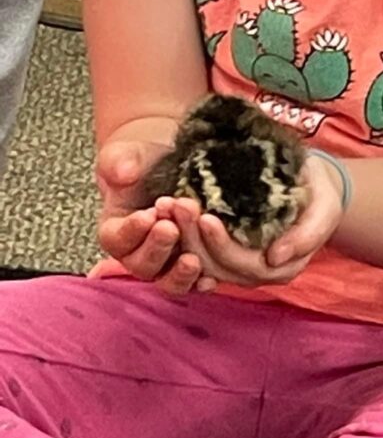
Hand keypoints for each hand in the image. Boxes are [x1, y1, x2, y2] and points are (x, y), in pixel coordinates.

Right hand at [95, 139, 197, 293]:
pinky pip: (195, 282)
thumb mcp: (128, 154)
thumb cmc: (143, 160)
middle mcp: (139, 252)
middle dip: (157, 248)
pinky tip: (212, 279)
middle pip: (141, 265)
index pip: (116, 239)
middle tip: (171, 228)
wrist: (169, 162)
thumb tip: (124, 173)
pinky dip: (202, 283)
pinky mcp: (192, 263)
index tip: (147, 216)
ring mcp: (167, 262)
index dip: (130, 231)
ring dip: (179, 274)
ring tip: (191, 260)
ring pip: (167, 281)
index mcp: (116, 230)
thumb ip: (119, 162)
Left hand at [155, 153, 346, 293]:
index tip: (203, 215)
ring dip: (180, 235)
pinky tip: (166, 211)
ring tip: (166, 204)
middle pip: (216, 265)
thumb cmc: (321, 194)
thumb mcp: (325, 209)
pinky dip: (180, 233)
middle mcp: (257, 272)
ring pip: (201, 260)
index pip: (243, 264)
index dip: (220, 244)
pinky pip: (196, 249)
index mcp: (282, 267)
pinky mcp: (223, 249)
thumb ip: (306, 235)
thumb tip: (274, 257)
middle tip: (175, 203)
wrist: (313, 184)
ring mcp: (237, 263)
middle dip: (192, 237)